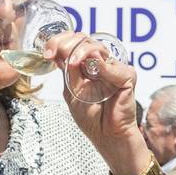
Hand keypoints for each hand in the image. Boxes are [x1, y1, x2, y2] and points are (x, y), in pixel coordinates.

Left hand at [44, 33, 146, 174]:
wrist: (106, 136)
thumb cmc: (91, 118)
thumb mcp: (71, 90)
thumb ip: (67, 71)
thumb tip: (57, 51)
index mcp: (86, 66)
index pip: (74, 42)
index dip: (60, 41)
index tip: (48, 52)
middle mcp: (100, 64)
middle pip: (84, 39)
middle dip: (67, 43)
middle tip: (56, 53)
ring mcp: (114, 68)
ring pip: (97, 46)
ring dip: (80, 52)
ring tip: (72, 64)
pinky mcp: (127, 76)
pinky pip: (112, 65)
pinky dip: (101, 67)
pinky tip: (94, 72)